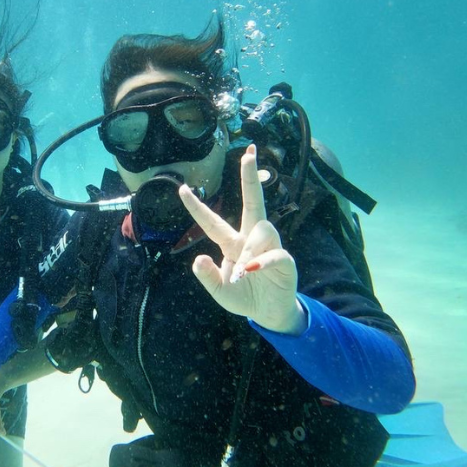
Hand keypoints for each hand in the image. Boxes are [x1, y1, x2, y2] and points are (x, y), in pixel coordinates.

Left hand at [178, 144, 306, 334]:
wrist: (268, 313)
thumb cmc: (244, 296)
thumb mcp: (220, 291)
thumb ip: (207, 277)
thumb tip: (198, 258)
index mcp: (231, 243)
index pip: (212, 221)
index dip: (196, 207)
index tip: (181, 188)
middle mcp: (251, 239)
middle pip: (252, 202)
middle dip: (250, 178)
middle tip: (248, 154)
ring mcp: (270, 246)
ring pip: (263, 228)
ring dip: (250, 249)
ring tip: (243, 271)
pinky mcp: (284, 259)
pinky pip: (275, 253)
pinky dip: (263, 261)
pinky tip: (252, 270)